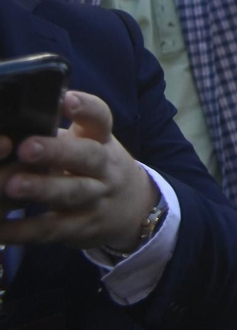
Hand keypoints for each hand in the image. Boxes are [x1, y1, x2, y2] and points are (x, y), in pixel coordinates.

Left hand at [0, 92, 159, 252]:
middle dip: (56, 152)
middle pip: (86, 156)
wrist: (131, 207)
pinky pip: (51, 229)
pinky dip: (23, 230)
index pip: (100, 118)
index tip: (66, 99)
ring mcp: (96, 198)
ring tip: (11, 185)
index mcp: (101, 139)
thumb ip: (57, 136)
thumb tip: (9, 130)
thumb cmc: (94, 167)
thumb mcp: (88, 144)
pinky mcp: (81, 227)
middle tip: (26, 148)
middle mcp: (104, 167)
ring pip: (71, 192)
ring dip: (41, 189)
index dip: (86, 108)